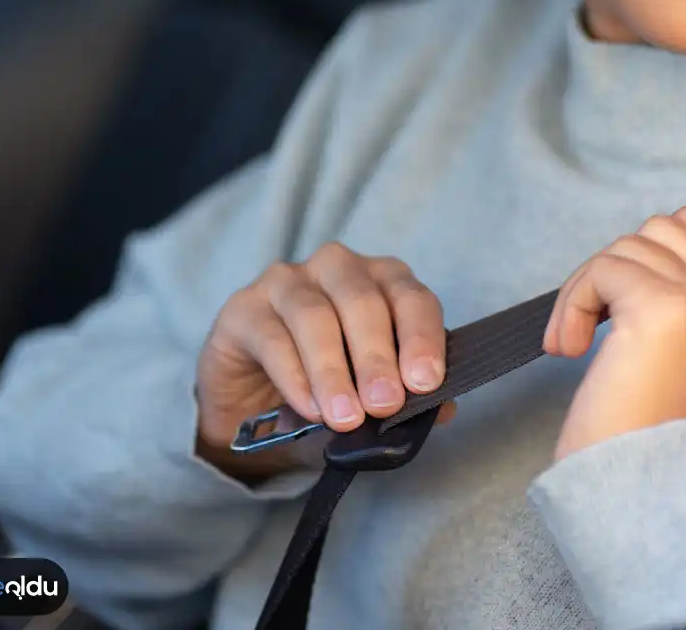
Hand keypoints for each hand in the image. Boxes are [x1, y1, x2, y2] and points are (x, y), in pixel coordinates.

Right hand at [196, 244, 455, 475]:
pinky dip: (294, 377)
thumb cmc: (326, 385)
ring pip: (315, 316)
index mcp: (382, 279)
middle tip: (386, 404)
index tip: (426, 382)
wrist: (251, 404)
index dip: (421, 338)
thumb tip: (441, 410)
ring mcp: (287, 281)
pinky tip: (309, 409)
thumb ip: (403, 398)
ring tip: (346, 418)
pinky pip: (272, 337)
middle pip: (363, 301)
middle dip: (377, 357)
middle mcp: (338, 268)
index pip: (411, 298)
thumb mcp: (369, 394)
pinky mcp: (244, 307)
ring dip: (334, 371)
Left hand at [544, 186, 685, 462]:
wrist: (633, 483)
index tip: (661, 269)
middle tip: (605, 316)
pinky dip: (573, 303)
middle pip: (669, 223)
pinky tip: (570, 347)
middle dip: (622, 263)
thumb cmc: (649, 413)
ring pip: (629, 244)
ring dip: (590, 287)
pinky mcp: (664, 310)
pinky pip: (603, 269)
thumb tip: (664, 231)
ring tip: (583, 338)